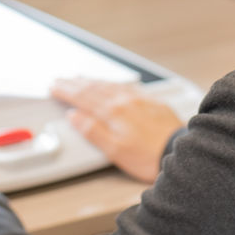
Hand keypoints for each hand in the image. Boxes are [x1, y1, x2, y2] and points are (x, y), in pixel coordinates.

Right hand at [50, 78, 182, 183]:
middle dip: (75, 83)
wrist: (180, 151)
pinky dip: (113, 83)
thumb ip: (93, 131)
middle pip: (94, 89)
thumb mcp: (114, 150)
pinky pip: (127, 86)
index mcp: (112, 113)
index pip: (83, 98)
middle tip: (61, 79)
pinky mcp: (151, 102)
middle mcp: (125, 101)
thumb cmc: (148, 156)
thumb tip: (74, 116)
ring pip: (110, 85)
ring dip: (92, 81)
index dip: (66, 91)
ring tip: (81, 78)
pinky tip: (112, 84)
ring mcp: (139, 100)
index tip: (54, 87)